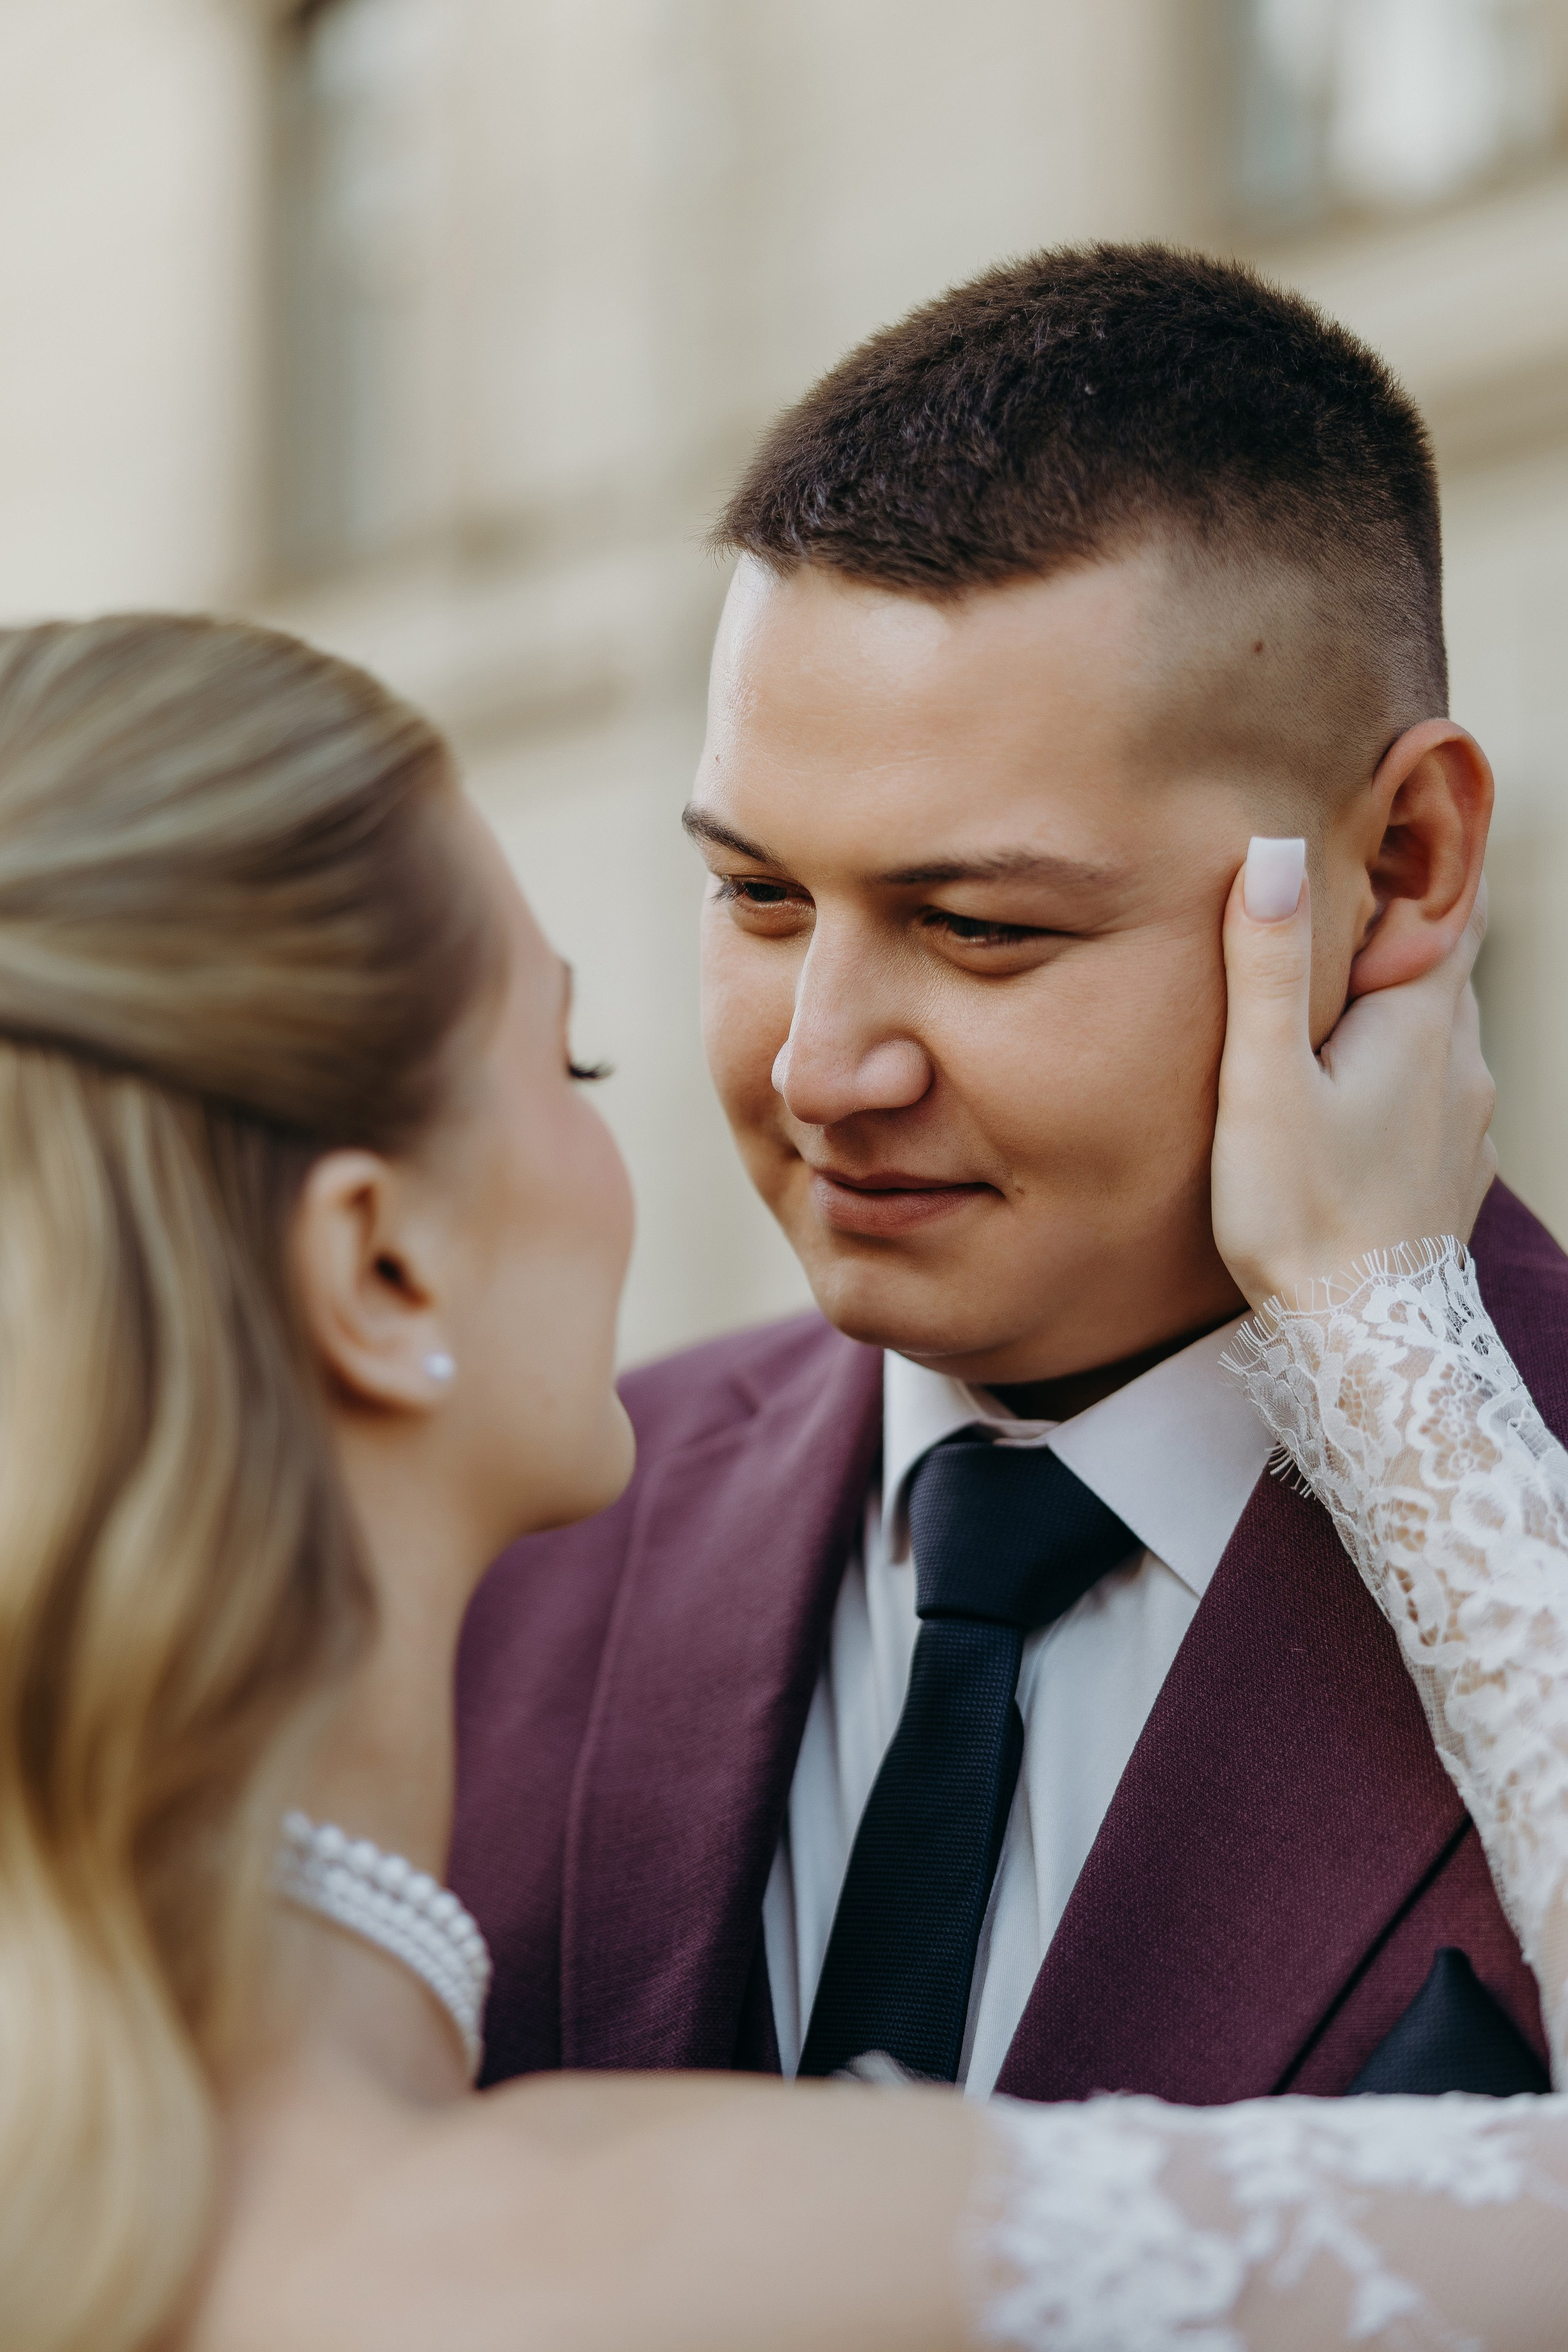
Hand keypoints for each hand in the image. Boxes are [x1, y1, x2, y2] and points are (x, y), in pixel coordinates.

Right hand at [1211, 838, 1497, 1310]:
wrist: (1369, 1345)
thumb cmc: (1305, 1215)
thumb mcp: (1264, 1084)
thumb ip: (1269, 968)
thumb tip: (1274, 849)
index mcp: (1424, 1024)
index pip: (1451, 908)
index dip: (1432, 857)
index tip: (1401, 815)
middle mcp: (1465, 1064)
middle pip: (1447, 968)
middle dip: (1403, 932)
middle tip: (1344, 904)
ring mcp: (1467, 1125)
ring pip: (1443, 1036)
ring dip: (1399, 1010)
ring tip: (1338, 1004)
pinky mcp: (1452, 1176)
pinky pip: (1437, 1098)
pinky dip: (1402, 1075)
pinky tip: (1352, 1100)